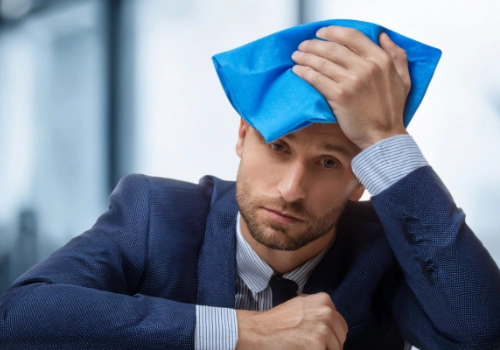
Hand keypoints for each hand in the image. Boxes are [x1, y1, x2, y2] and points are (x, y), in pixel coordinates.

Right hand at [236, 293, 346, 349]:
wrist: (260, 332)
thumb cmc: (278, 321)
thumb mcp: (301, 304)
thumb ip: (319, 309)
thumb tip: (333, 322)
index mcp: (324, 300)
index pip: (340, 324)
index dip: (331, 334)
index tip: (317, 337)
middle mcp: (327, 312)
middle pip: (341, 337)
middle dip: (330, 344)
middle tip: (310, 344)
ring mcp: (324, 328)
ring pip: (336, 349)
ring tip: (304, 346)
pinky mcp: (318, 345)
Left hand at [291, 26, 410, 149]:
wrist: (383, 136)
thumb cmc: (392, 111)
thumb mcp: (404, 79)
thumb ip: (397, 55)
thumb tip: (383, 36)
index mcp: (381, 60)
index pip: (352, 36)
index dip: (333, 32)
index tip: (321, 33)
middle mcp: (366, 67)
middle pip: (333, 48)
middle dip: (314, 44)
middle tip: (303, 45)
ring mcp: (352, 81)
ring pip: (322, 62)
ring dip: (305, 57)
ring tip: (296, 56)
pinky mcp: (339, 96)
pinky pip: (317, 79)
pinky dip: (304, 72)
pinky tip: (297, 71)